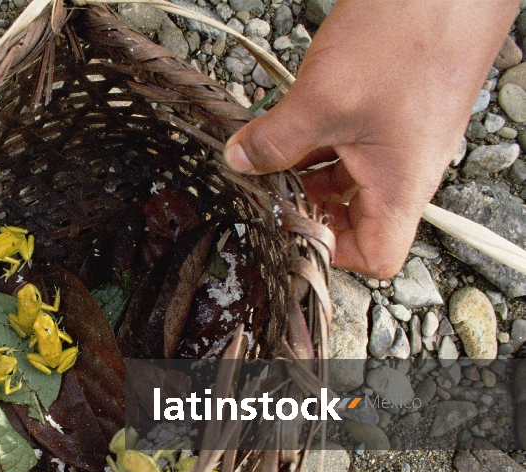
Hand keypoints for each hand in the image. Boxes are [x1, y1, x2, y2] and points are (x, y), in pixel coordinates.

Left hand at [223, 0, 518, 278]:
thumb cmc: (409, 37)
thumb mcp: (323, 98)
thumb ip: (276, 140)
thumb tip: (241, 162)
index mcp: (400, 185)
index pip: (377, 255)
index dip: (333, 253)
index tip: (291, 231)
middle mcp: (405, 170)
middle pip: (356, 217)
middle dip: (308, 206)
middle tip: (267, 189)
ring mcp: (400, 141)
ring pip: (349, 178)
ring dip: (308, 171)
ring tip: (271, 155)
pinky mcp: (392, 112)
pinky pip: (352, 144)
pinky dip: (319, 142)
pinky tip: (290, 125)